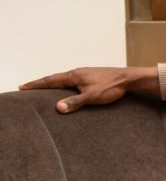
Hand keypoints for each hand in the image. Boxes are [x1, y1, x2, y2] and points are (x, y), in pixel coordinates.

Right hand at [19, 67, 159, 113]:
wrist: (128, 78)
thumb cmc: (111, 87)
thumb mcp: (92, 97)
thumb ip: (75, 102)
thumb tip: (57, 107)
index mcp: (74, 76)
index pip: (50, 80)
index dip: (36, 84)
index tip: (22, 87)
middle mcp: (77, 72)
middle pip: (55, 78)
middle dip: (41, 83)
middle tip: (27, 87)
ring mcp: (85, 73)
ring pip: (64, 78)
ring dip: (52, 83)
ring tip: (43, 87)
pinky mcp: (92, 76)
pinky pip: (72, 80)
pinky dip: (63, 83)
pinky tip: (66, 87)